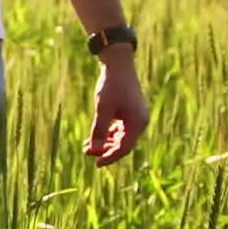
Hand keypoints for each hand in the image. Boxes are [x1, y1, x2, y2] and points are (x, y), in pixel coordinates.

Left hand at [85, 49, 148, 166]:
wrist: (118, 64)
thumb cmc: (111, 86)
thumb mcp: (102, 109)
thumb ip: (99, 130)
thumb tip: (94, 151)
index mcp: (138, 123)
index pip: (124, 148)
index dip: (110, 157)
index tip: (96, 164)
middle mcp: (140, 122)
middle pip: (123, 144)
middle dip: (105, 150)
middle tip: (87, 153)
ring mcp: (136, 117)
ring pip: (121, 137)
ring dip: (105, 142)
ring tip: (87, 147)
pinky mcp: (130, 112)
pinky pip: (120, 129)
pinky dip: (108, 133)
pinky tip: (95, 136)